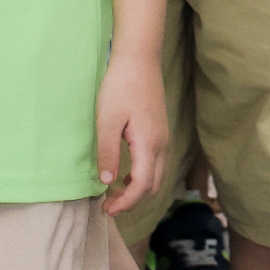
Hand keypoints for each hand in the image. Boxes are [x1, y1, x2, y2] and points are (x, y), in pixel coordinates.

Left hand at [94, 47, 169, 213]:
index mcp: (149, 144)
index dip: (125, 203)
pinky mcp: (160, 132)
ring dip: (137, 189)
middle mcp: (161, 145)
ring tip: (113, 192)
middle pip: (153, 186)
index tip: (106, 210)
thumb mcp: (107, 120)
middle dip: (132, 201)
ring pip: (156, 176)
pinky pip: (155, 164)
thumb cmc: (120, 87)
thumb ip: (108, 152)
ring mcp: (163, 138)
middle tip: (107, 204)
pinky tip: (123, 172)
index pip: (142, 186)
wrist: (139, 60)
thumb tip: (107, 182)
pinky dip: (141, 176)